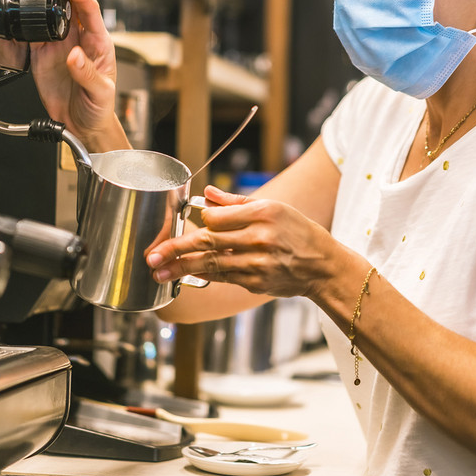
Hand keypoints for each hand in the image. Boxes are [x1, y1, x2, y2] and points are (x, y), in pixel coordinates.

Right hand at [28, 0, 126, 150]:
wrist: (82, 125)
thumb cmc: (99, 107)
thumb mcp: (101, 93)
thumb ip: (88, 74)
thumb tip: (75, 56)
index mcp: (98, 42)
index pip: (91, 11)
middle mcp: (79, 38)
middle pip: (70, 1)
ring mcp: (60, 43)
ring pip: (51, 9)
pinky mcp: (43, 53)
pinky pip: (33, 29)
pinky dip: (26, 14)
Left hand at [145, 185, 340, 298]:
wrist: (323, 266)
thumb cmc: (298, 232)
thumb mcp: (273, 208)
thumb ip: (236, 202)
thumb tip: (207, 193)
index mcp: (262, 213)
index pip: (216, 217)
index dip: (200, 221)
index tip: (192, 222)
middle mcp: (259, 238)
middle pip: (207, 242)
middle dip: (175, 249)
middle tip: (152, 256)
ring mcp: (257, 263)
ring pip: (210, 264)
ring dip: (181, 268)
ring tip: (159, 272)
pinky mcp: (256, 282)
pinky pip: (223, 278)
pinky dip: (203, 276)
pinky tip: (186, 276)